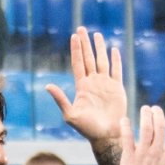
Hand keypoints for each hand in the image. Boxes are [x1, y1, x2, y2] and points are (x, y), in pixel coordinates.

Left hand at [48, 27, 127, 143]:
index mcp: (82, 86)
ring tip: (97, 35)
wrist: (106, 136)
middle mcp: (93, 83)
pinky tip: (114, 50)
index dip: (76, 50)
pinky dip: (115, 60)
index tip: (74, 36)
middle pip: (88, 58)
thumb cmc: (87, 129)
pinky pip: (116, 71)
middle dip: (85, 43)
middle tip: (82, 29)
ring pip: (102, 61)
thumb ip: (60, 99)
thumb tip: (47, 85)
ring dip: (99, 48)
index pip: (78, 63)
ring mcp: (105, 84)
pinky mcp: (117, 89)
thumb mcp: (70, 115)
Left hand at [118, 106, 164, 164]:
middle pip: (160, 127)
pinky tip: (124, 119)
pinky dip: (125, 126)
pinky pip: (127, 137)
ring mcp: (142, 154)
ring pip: (145, 128)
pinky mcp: (129, 157)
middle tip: (156, 109)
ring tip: (145, 108)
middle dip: (159, 115)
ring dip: (145, 115)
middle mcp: (157, 153)